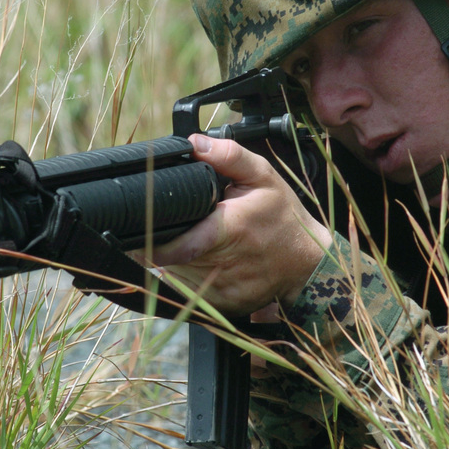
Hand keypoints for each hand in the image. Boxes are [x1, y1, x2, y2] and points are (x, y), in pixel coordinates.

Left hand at [143, 134, 332, 316]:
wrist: (308, 262)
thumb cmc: (283, 217)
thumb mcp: (264, 176)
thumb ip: (229, 156)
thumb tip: (194, 143)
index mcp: (230, 229)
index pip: (178, 245)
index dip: (152, 241)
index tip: (141, 230)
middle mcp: (224, 265)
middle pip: (170, 259)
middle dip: (161, 242)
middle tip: (167, 226)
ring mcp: (223, 290)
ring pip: (176, 277)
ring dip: (171, 261)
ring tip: (186, 241)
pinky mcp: (223, 304)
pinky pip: (188, 293)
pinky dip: (185, 277)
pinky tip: (198, 261)